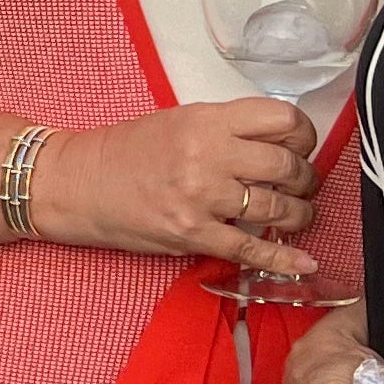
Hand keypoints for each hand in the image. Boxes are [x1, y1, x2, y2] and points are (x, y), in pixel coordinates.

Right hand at [27, 101, 320, 282]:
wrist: (77, 183)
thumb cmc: (124, 152)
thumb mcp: (179, 121)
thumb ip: (227, 129)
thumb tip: (278, 145)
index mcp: (206, 120)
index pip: (282, 120)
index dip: (304, 136)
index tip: (302, 147)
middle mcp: (208, 154)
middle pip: (287, 166)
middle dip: (305, 179)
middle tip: (301, 185)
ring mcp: (200, 196)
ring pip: (278, 208)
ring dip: (298, 216)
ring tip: (296, 216)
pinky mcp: (192, 234)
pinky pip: (251, 249)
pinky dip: (284, 259)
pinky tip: (304, 263)